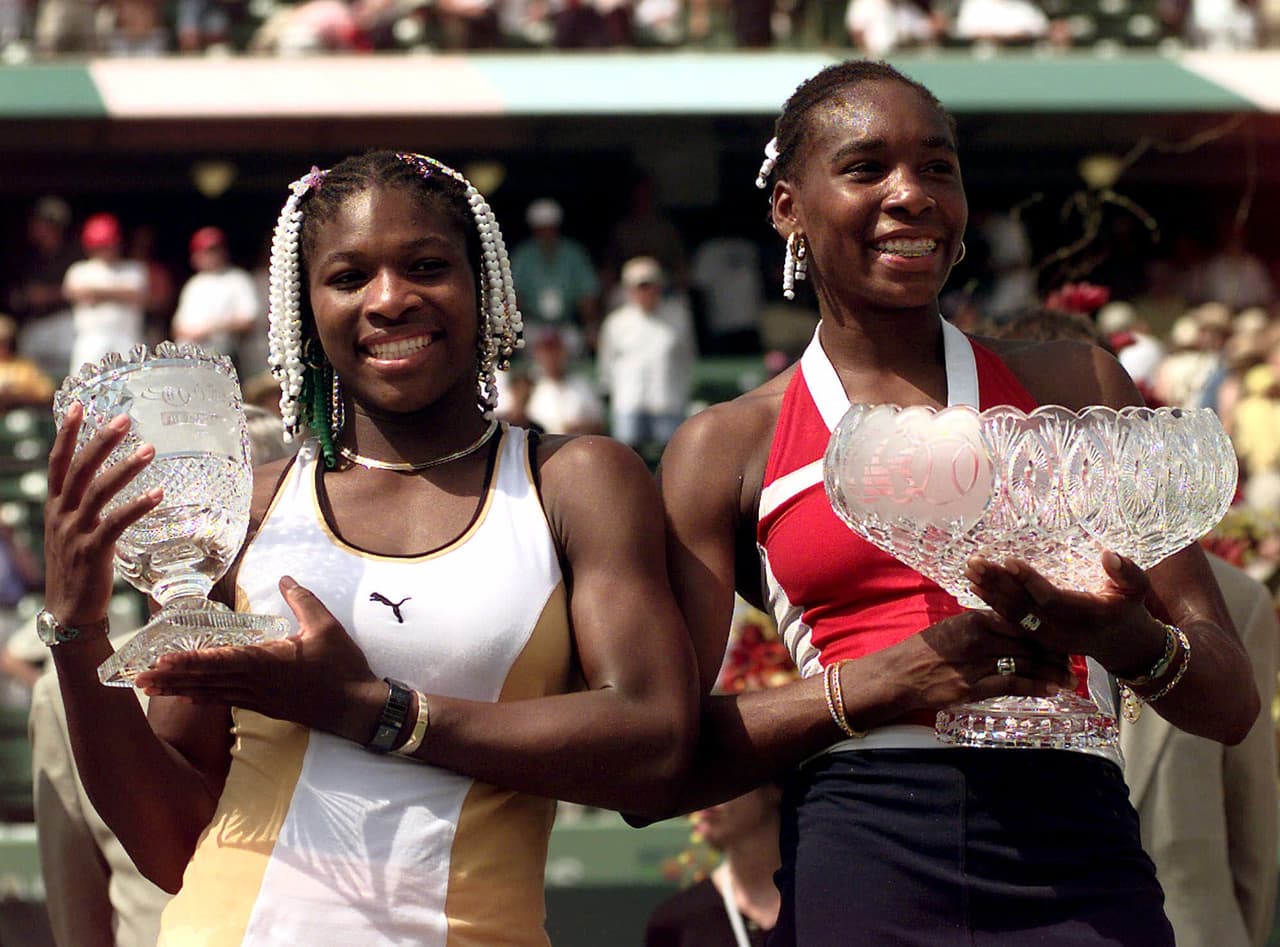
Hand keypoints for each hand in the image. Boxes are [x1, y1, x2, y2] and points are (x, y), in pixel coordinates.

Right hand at [43, 401, 161, 625]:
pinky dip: (136, 507)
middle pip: (78, 469)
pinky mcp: (92, 552)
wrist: (69, 612)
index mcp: (55, 507)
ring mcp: (74, 533)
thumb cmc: (77, 569)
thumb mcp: (72, 532)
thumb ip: (82, 507)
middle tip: (124, 419)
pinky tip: (158, 495)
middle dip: (100, 441)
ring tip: (149, 450)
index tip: (78, 406)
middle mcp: (61, 516)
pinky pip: (115, 524)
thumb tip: (104, 481)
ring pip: (97, 492)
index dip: (67, 434)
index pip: (58, 463)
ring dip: (124, 469)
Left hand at [135, 577, 385, 744]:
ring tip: (151, 688)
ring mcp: (258, 698)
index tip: (162, 658)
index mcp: (267, 661)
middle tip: (139, 677)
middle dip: (171, 677)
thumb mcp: (326, 626)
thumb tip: (285, 577)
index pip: (219, 660)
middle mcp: (256, 682)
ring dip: (180, 689)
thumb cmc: (342, 666)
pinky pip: (226, 702)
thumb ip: (303, 600)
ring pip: (211, 693)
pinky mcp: (265, 707)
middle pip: (205, 679)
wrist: (355, 708)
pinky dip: (204, 699)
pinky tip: (187, 697)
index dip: (189, 659)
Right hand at [876, 608, 1075, 713]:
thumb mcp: (953, 627)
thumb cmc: (926, 650)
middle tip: (1072, 660)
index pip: (1020, 621)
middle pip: (1027, 643)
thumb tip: (1008, 625)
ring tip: (1070, 678)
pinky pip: (1012, 684)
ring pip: (1025, 664)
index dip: (1044, 630)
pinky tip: (1052, 690)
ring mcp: (977, 664)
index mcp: (975, 620)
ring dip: (1051, 671)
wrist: (901, 674)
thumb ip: (982, 626)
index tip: (1060, 637)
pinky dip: (1035, 687)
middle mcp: (979, 640)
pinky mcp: (973, 687)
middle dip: (1054, 652)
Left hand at [963, 551, 1163, 672]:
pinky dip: (992, 604)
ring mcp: (1048, 638)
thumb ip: (1127, 572)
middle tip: (976, 563)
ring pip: (1013, 615)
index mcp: (1085, 615)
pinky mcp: (1038, 639)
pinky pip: (1011, 622)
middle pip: (1024, 607)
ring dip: (989, 593)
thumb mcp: (1137, 589)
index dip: (1029, 581)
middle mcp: (1062, 630)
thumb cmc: (1129, 608)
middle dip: (998, 584)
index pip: (1051, 599)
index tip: (1009, 561)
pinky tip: (974, 587)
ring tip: (969, 572)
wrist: (1122, 645)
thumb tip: (1109, 555)